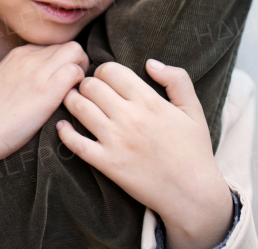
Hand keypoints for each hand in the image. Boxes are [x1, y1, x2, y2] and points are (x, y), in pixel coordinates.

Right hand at [0, 41, 87, 206]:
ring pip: (76, 51)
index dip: (59, 63)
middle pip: (67, 46)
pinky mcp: (49, 90)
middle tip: (74, 86)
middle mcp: (30, 58)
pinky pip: (76, 72)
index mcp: (17, 55)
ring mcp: (40, 71)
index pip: (51, 47)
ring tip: (76, 92)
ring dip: (82, 69)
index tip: (59, 81)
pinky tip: (72, 101)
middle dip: (76, 63)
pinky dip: (80, 84)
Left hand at [58, 60, 233, 248]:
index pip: (111, 70)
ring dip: (72, 100)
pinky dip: (65, 132)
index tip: (105, 79)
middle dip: (87, 84)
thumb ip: (177, 79)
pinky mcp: (107, 164)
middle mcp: (129, 117)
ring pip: (79, 108)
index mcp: (149, 101)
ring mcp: (116, 141)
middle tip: (89, 91)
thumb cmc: (194, 151)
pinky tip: (63, 126)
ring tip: (74, 101)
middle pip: (91, 86)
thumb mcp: (193, 110)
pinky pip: (76, 143)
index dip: (103, 71)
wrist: (192, 194)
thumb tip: (151, 63)